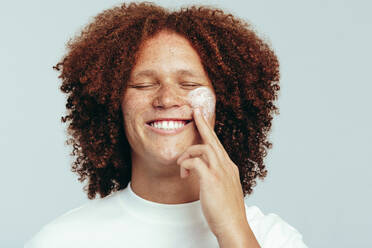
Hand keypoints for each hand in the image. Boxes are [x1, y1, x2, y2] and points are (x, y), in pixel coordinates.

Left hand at [176, 107, 248, 238]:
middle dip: (203, 123)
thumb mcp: (225, 189)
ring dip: (188, 153)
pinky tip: (184, 173)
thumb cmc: (227, 211)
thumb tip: (208, 172)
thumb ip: (219, 177)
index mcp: (229, 167)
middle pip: (213, 139)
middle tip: (195, 111)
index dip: (209, 132)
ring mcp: (221, 171)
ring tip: (181, 165)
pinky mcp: (212, 179)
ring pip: (203, 148)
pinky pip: (195, 162)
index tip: (203, 119)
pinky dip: (186, 164)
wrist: (233, 226)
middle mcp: (226, 165)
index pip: (218, 145)